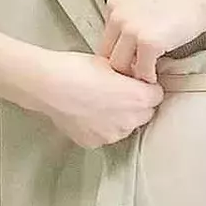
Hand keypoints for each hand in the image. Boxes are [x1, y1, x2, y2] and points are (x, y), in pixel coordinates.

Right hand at [33, 50, 164, 148]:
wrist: (48, 85)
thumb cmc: (77, 68)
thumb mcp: (110, 63)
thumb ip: (129, 75)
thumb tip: (134, 77)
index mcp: (138, 98)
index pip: (157, 95)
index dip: (146, 87)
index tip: (136, 83)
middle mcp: (129, 120)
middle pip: (144, 114)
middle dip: (135, 104)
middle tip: (116, 92)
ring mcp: (112, 135)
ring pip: (125, 126)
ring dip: (119, 117)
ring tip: (98, 103)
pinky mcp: (95, 142)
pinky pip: (105, 135)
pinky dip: (100, 127)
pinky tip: (86, 113)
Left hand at [98, 0, 205, 82]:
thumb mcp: (145, 1)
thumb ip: (130, 19)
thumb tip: (125, 47)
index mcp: (114, 4)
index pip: (105, 39)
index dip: (119, 53)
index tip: (132, 60)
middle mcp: (117, 15)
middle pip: (107, 54)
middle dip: (123, 67)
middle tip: (138, 73)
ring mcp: (131, 28)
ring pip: (119, 66)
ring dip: (133, 75)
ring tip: (146, 76)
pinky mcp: (148, 42)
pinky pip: (141, 71)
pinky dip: (148, 78)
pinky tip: (156, 76)